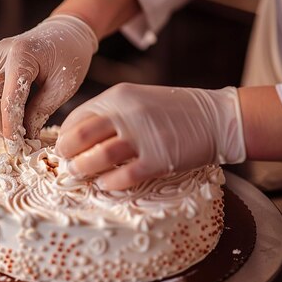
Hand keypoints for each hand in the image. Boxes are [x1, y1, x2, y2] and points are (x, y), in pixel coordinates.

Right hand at [0, 14, 97, 153]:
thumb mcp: (63, 86)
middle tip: (12, 143)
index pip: (9, 96)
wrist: (68, 32)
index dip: (9, 124)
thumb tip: (26, 137)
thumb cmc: (71, 57)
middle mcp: (1, 52)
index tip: (15, 145)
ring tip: (5, 133)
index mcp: (22, 54)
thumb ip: (41, 110)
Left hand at [55, 83, 245, 189]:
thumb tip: (80, 138)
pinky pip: (124, 176)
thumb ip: (110, 114)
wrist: (217, 117)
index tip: (63, 149)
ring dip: (83, 169)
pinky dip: (109, 183)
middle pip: (81, 136)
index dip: (65, 136)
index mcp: (118, 96)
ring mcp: (143, 136)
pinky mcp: (159, 159)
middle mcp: (126, 113)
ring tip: (81, 175)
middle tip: (67, 164)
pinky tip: (105, 185)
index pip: (78, 117)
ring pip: (98, 156)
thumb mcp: (138, 100)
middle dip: (67, 153)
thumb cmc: (173, 111)